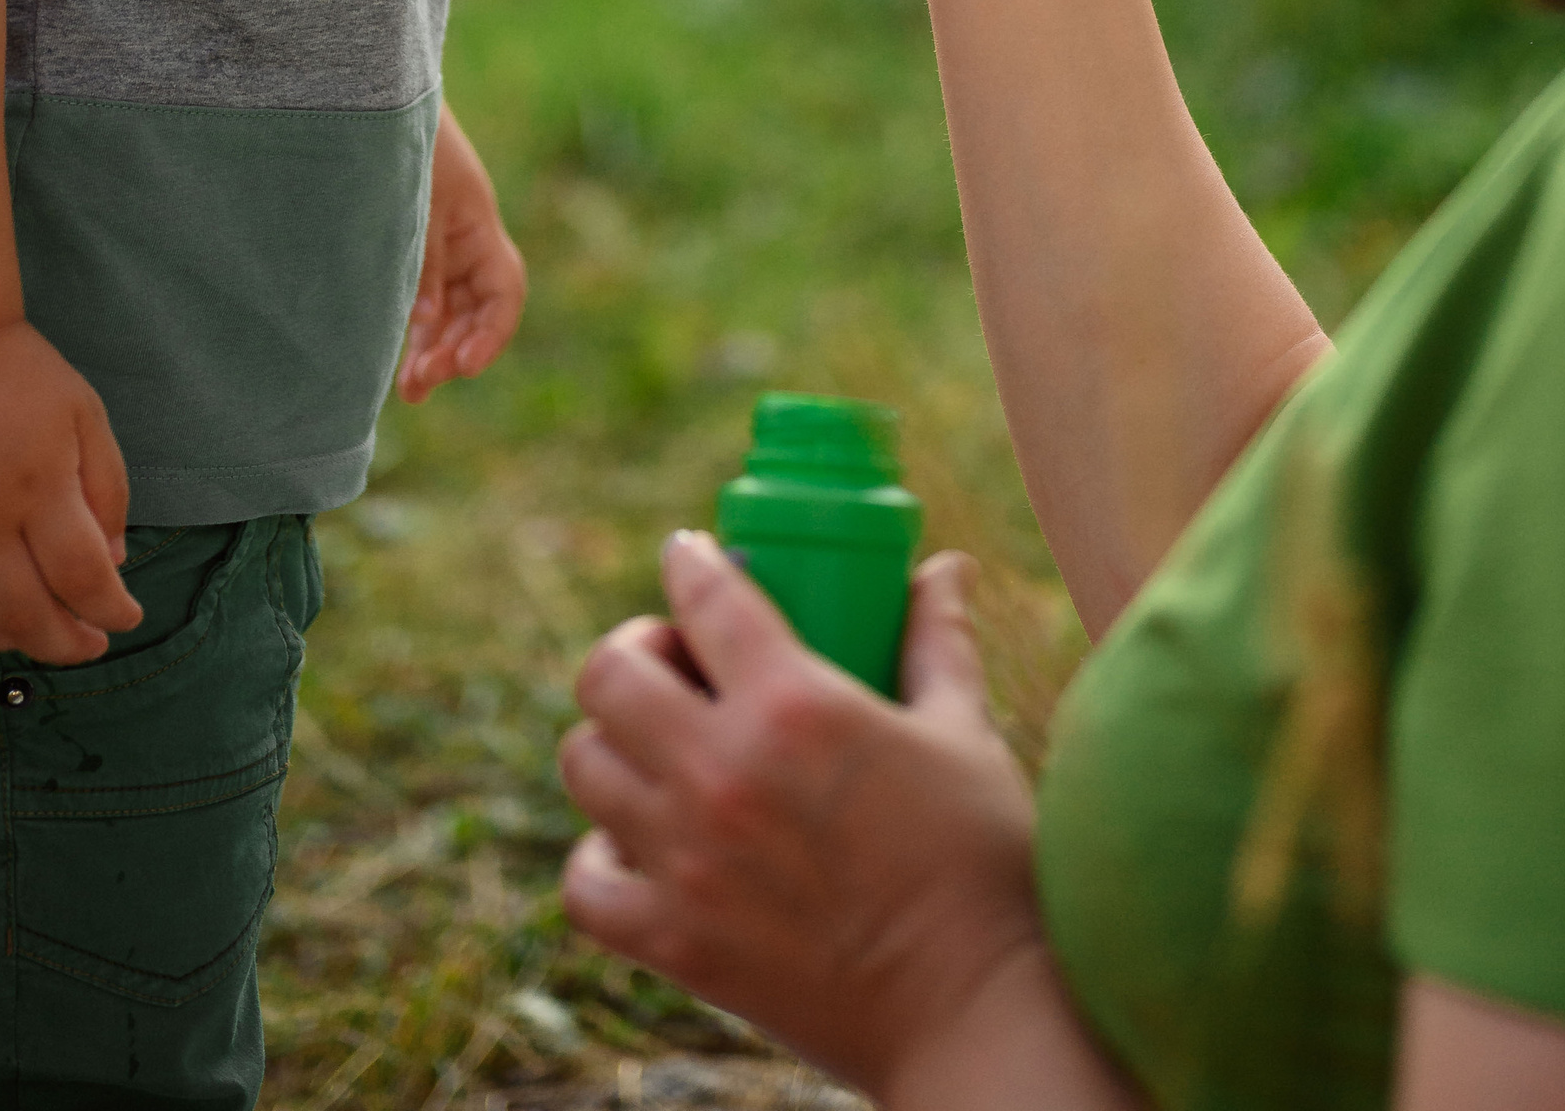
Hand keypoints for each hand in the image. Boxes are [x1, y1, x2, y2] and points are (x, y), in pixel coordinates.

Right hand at [0, 322, 141, 664]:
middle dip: (67, 644)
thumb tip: (113, 561)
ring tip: (36, 634)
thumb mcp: (87, 418)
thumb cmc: (22, 375)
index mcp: (41, 488)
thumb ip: (106, 491)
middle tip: (90, 645)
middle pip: (26, 613)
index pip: (82, 577)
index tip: (126, 618)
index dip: (110, 610)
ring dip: (6, 642)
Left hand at [399, 104, 526, 401]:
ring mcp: (438, 238)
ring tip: (409, 389)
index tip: (464, 370)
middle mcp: (463, 235)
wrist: (363, 95)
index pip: (504, 289)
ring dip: (434, 347)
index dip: (491, 334)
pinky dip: (416, 325)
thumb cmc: (392, 140)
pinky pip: (424, 294)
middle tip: (420, 385)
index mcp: (476, 221)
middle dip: (456, 350)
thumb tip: (425, 323)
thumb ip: (422, 261)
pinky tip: (396, 354)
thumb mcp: (412, 201)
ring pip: (449, 307)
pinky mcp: (409, 238)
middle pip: (476, 306)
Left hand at [561, 536, 1052, 1099]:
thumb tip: (946, 568)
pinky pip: (584, 881)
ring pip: (584, 763)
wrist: (969, 1012)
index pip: (707, 598)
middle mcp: (723, 774)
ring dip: (613, 739)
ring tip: (659, 742)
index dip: (688, 560)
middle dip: (636, 647)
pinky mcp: (675, 943)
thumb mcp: (964, 732)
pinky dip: (599, 853)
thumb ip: (938, 639)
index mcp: (797, 707)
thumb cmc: (981, 864)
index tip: (688, 553)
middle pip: (610, 673)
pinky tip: (642, 838)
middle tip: (676, 658)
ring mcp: (687, 863)